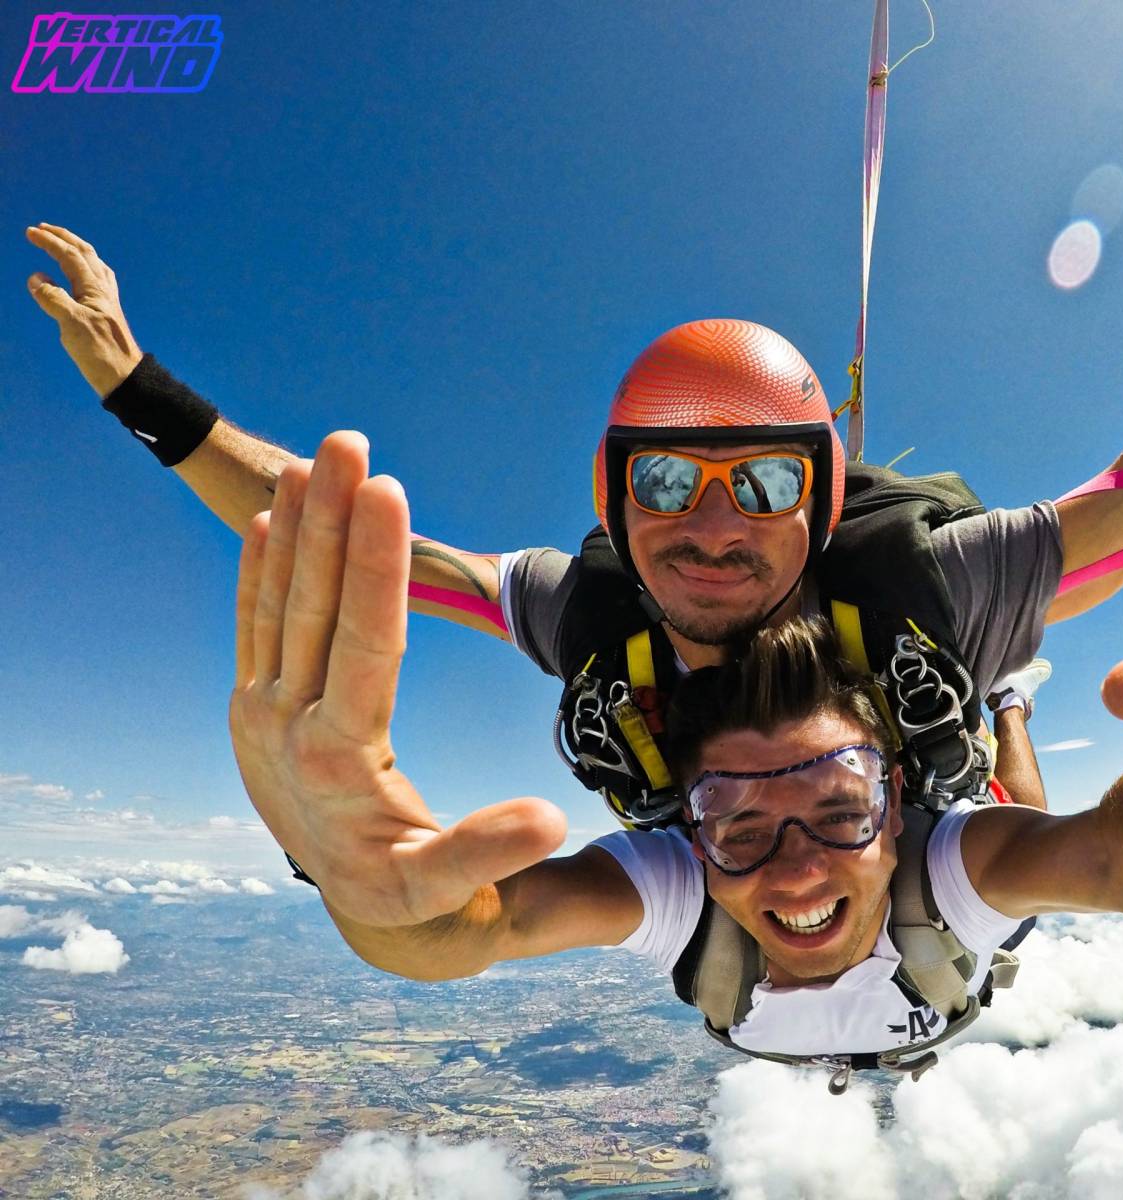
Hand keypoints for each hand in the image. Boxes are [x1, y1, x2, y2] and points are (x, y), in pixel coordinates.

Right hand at [25, 223, 144, 397]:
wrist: (124, 376)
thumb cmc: (99, 351)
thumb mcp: (71, 323)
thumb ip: (53, 298)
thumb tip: (36, 278)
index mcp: (94, 288)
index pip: (70, 256)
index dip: (51, 242)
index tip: (31, 232)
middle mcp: (104, 290)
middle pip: (86, 254)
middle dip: (64, 238)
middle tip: (43, 228)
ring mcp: (107, 301)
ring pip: (94, 265)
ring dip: (77, 250)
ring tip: (62, 243)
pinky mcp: (107, 312)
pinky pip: (98, 280)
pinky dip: (86, 268)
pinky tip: (84, 275)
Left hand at [230, 430, 567, 927]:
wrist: (357, 911)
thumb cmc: (422, 894)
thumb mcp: (455, 889)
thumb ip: (492, 852)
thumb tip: (549, 817)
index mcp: (344, 765)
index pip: (365, 646)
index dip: (377, 568)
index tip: (388, 492)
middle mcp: (289, 732)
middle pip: (312, 609)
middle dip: (333, 521)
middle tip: (350, 444)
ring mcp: (263, 719)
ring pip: (277, 606)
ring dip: (296, 529)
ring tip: (311, 461)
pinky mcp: (255, 712)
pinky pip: (255, 627)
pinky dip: (259, 571)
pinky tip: (270, 518)